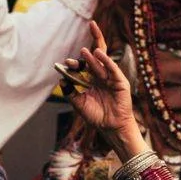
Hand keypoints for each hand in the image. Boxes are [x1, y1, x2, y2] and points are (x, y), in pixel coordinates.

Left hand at [61, 21, 138, 142]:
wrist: (111, 127)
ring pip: (100, 62)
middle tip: (76, 53)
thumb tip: (61, 80)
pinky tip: (98, 54)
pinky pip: (112, 68)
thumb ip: (71, 93)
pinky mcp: (120, 81)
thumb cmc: (96, 116)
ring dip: (93, 57)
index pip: (83, 67)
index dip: (75, 64)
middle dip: (86, 53)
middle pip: (94, 58)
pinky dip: (105, 61)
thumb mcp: (80, 104)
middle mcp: (100, 75)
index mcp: (91, 79)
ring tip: (84, 52)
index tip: (65, 64)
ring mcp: (110, 77)